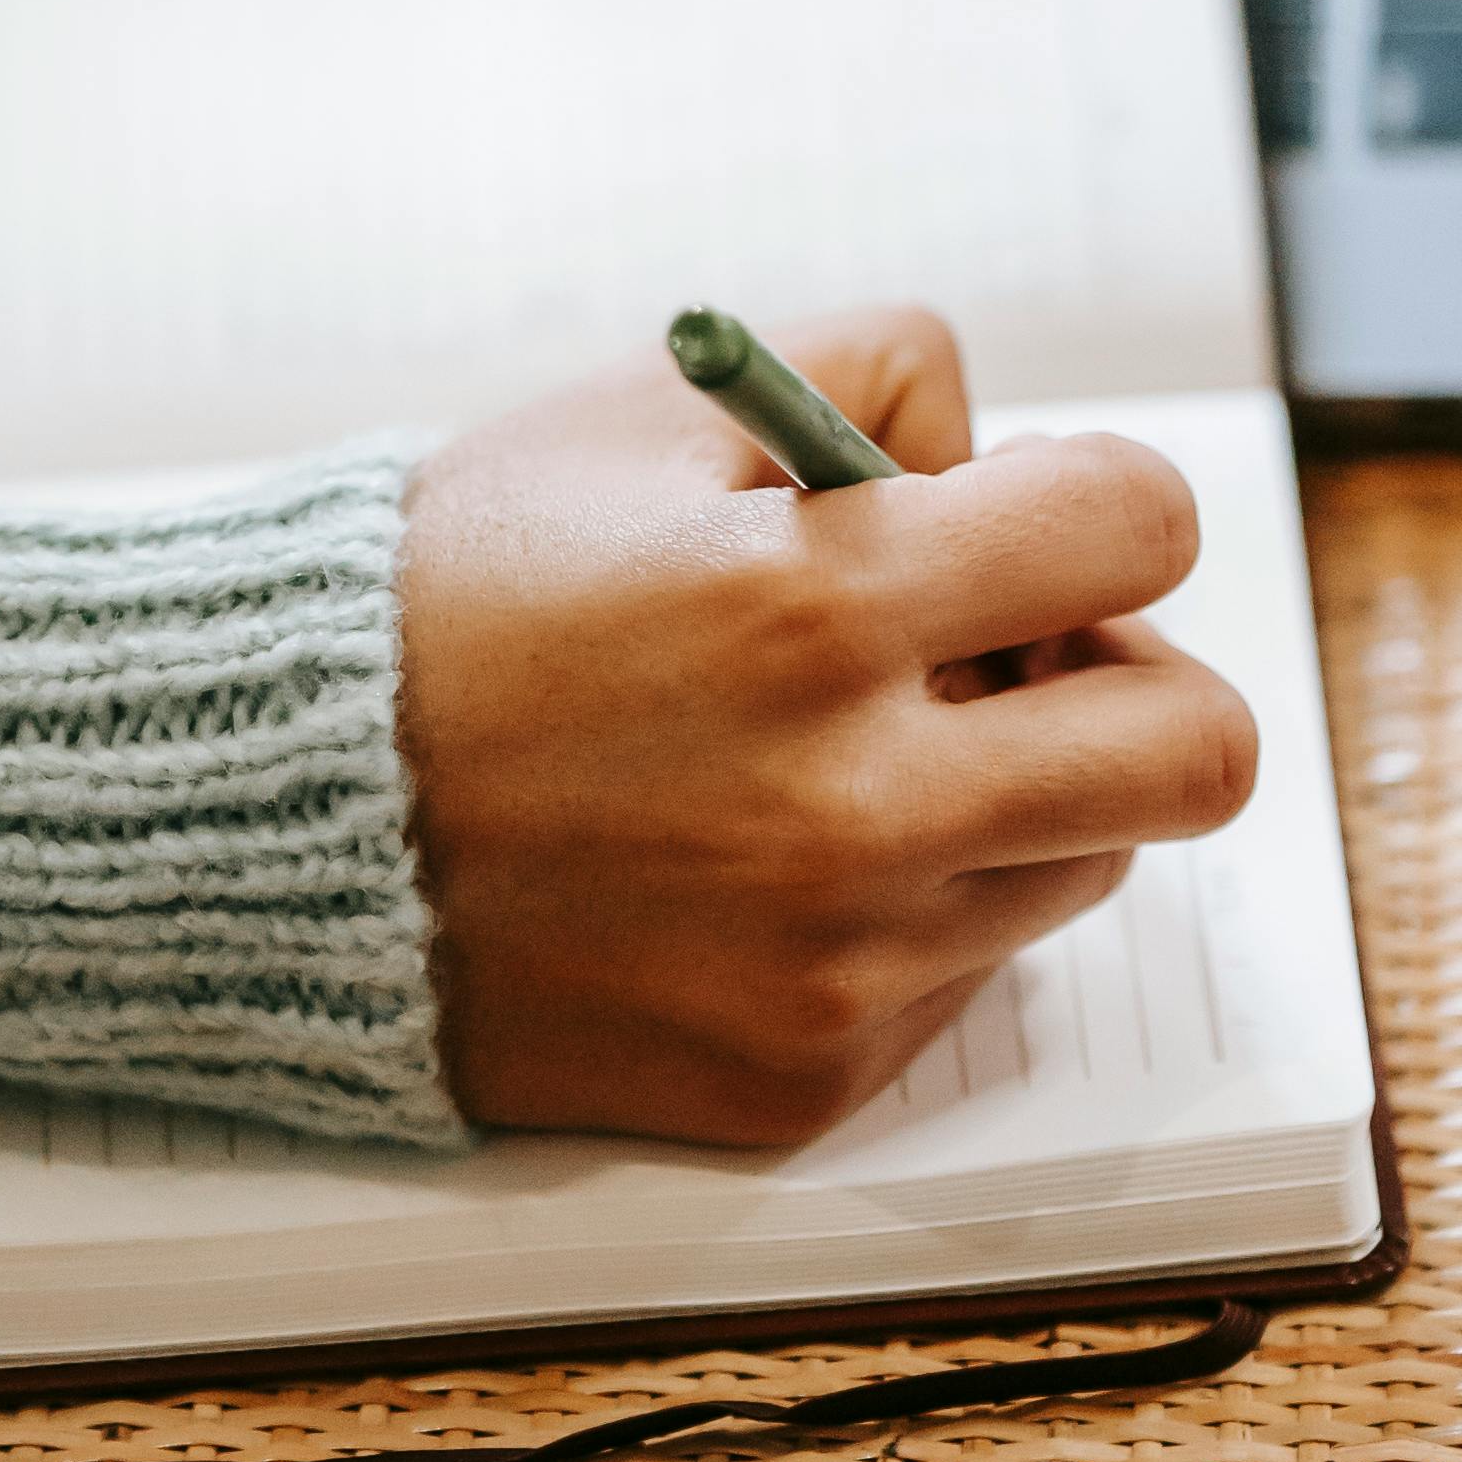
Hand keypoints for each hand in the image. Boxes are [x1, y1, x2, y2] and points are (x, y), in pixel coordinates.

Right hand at [398, 311, 1258, 1145]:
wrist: (264, 823)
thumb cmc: (455, 594)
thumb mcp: (650, 410)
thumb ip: (871, 383)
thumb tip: (1012, 466)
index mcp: (822, 605)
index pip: (1142, 525)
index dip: (1104, 505)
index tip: (1034, 527)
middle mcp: (856, 803)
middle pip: (1196, 752)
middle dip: (1130, 683)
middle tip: (1016, 662)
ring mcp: (838, 962)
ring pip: (1080, 865)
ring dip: (1007, 800)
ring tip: (838, 756)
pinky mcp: (802, 1077)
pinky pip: (957, 979)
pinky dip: (899, 914)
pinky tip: (750, 867)